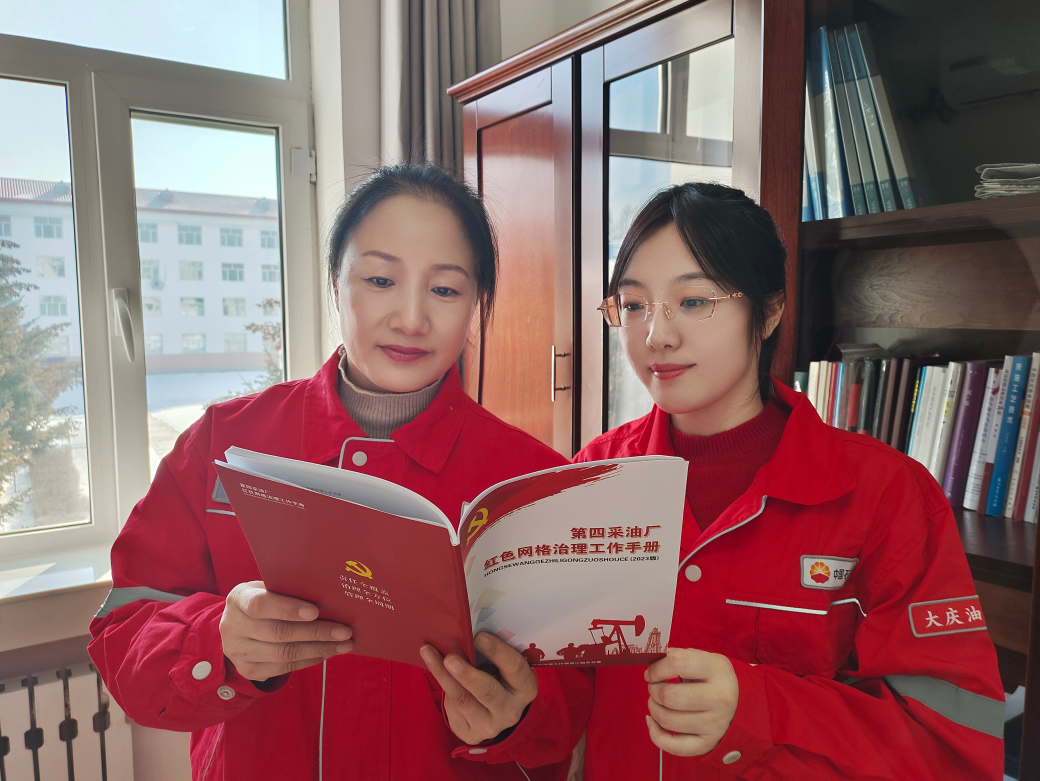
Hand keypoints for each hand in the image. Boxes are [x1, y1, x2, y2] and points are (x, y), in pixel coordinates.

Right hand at [219, 581, 352, 680]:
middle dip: (316, 632)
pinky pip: (284, 667)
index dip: (288, 609)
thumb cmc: (263, 600)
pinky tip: (326, 652)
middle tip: (345, 631)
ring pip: (284, 653)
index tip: (315, 611)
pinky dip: (309, 659)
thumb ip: (288, 590)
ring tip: (343, 644)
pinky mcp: (248, 670)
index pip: (261, 605)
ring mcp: (238, 652)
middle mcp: (232, 627)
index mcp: (238, 599)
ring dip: (319, 649)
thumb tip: (328, 595)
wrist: (236, 626)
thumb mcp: (267, 588)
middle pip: (279, 632)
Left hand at [420, 631, 537, 744]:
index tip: (478, 636)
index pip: (514, 667)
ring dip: (443, 676)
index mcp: (525, 686)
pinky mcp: (472, 734)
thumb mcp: (505, 668)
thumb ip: (492, 654)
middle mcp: (511, 709)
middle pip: (487, 691)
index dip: (497, 651)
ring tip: (429, 654)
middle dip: (467, 674)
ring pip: (463, 700)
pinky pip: (453, 709)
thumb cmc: (500, 678)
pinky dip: (443, 688)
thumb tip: (465, 632)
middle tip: (450, 658)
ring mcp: (491, 725)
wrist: (499, 714)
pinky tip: (436, 671)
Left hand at [644, 648, 738, 755]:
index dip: (656, 668)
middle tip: (654, 687)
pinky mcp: (708, 744)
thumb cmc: (712, 679)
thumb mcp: (703, 659)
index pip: (677, 664)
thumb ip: (677, 656)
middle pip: (669, 696)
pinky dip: (656, 734)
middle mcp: (720, 698)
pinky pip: (674, 747)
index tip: (651, 672)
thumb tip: (651, 665)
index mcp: (717, 670)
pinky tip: (653, 722)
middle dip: (653, 690)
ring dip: (653, 709)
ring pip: (668, 720)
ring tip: (656, 701)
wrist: (740, 703)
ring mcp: (715, 724)